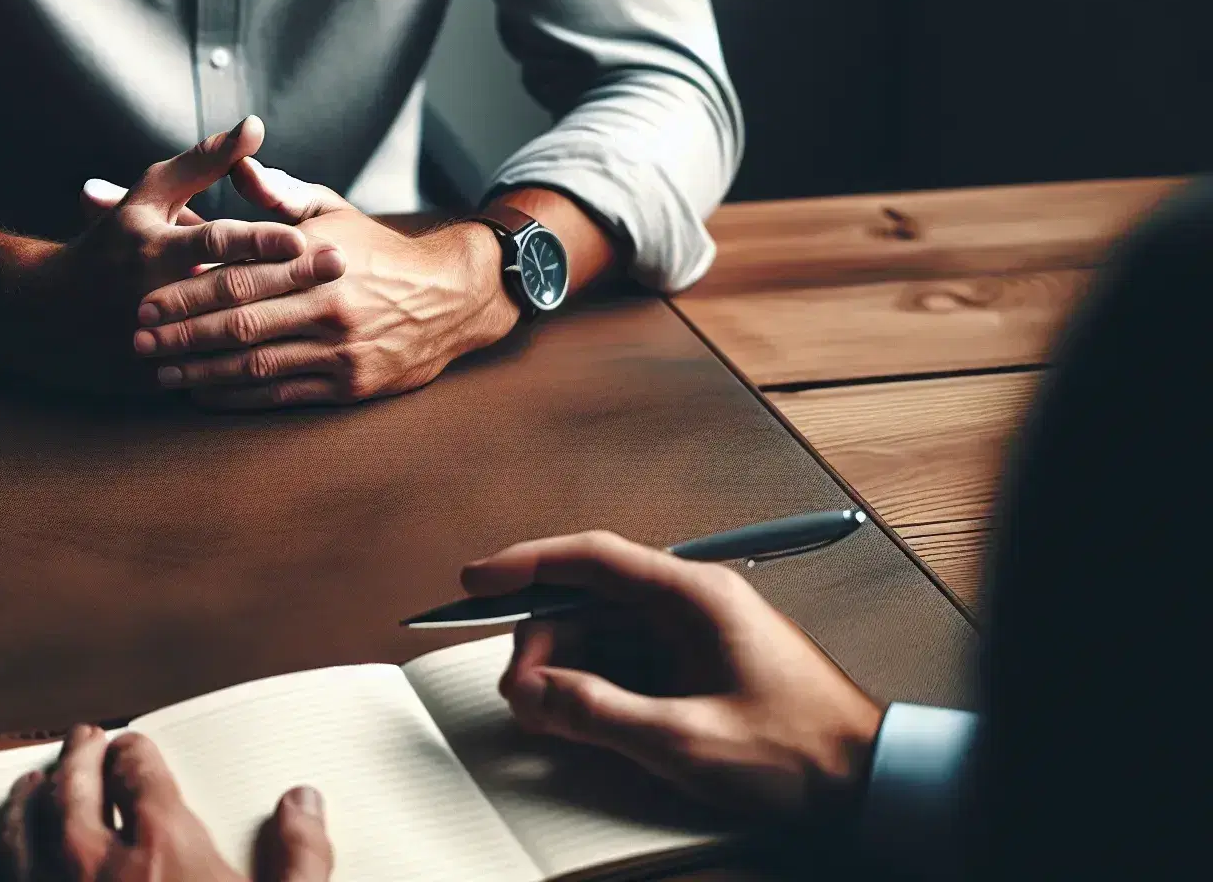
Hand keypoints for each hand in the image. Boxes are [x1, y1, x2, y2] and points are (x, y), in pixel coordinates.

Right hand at [0, 117, 310, 390]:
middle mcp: (154, 294)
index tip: (305, 237)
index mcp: (154, 247)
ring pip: (225, 339)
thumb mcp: (149, 194)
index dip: (259, 239)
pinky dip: (251, 373)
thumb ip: (203, 161)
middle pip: (229, 288)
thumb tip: (256, 127)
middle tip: (340, 268)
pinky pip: (210, 378)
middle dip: (288, 279)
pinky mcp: (155, 378)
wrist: (48, 314)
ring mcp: (155, 341)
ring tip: (329, 321)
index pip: (214, 240)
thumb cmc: (111, 242)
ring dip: (279, 329)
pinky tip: (296, 367)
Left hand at [0, 725, 332, 881]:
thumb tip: (303, 804)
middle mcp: (92, 863)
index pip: (141, 771)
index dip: (136, 751)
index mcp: (164, 848)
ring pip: (18, 826)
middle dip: (79, 755)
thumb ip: (301, 859)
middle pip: (73, 784)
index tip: (134, 747)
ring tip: (31, 782)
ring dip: (25, 796)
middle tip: (82, 740)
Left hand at [132, 160, 520, 408]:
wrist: (450, 297)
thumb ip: (279, 192)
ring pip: (256, 365)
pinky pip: (281, 395)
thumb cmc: (377, 249)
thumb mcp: (333, 210)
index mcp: (316, 259)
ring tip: (160, 372)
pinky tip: (203, 395)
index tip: (146, 300)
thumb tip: (237, 158)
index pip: (240, 276)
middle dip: (183, 334)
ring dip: (201, 371)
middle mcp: (327, 305)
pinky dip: (237, 398)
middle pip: (240, 324)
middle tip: (139, 341)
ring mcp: (339, 349)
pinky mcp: (348, 385)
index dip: (187, 292)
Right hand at [461, 532, 885, 826]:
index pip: (592, 559)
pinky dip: (593, 686)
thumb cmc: (801, 753)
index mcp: (694, 595)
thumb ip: (600, 712)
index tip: (475, 581)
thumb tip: (536, 692)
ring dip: (565, 669)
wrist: (867, 782)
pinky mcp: (695, 666)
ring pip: (601, 634)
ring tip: (549, 714)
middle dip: (542, 643)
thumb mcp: (687, 740)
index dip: (525, 565)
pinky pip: (624, 662)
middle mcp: (690, 603)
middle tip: (521, 695)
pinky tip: (579, 716)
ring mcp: (692, 634)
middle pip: (588, 601)